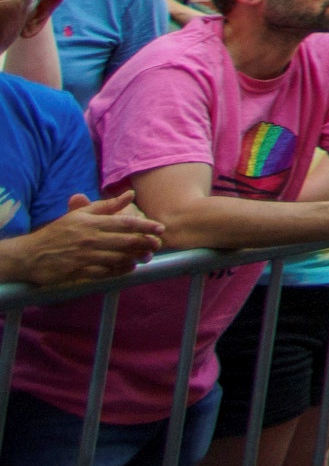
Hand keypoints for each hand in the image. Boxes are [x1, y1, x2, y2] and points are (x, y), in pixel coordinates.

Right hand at [15, 192, 163, 286]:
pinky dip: (119, 271)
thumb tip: (130, 194)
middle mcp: (90, 239)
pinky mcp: (79, 271)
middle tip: (159, 244)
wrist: (30, 254)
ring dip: (135, 257)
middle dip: (145, 243)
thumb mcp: (80, 214)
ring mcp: (85, 256)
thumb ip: (106, 206)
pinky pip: (104, 272)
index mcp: (91, 223)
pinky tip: (130, 268)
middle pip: (124, 241)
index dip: (145, 226)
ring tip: (148, 256)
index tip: (160, 228)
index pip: (124, 223)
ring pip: (117, 257)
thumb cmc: (58, 232)